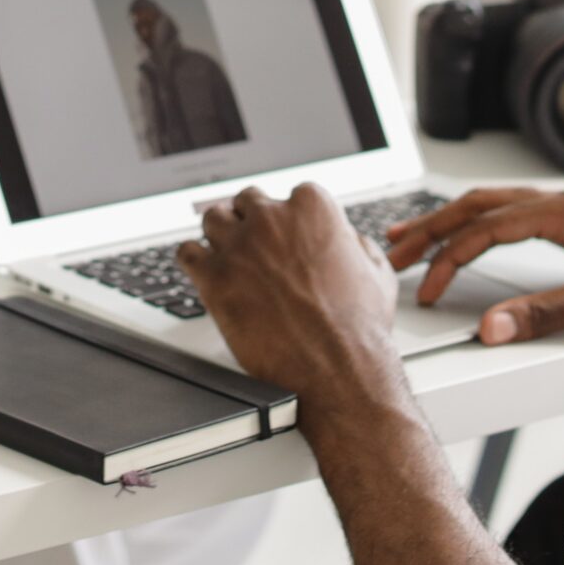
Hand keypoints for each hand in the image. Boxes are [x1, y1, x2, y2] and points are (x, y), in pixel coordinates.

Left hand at [178, 184, 401, 407]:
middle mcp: (271, 218)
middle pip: (246, 202)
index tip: (286, 236)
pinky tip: (204, 272)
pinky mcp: (213, 276)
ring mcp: (239, 245)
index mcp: (312, 207)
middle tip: (255, 248)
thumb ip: (358, 245)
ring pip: (213, 219)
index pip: (289, 194)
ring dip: (220, 236)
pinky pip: (186, 252)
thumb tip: (348, 240)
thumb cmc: (358, 328)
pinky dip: (193, 261)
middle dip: (250, 223)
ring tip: (228, 258)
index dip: (287, 218)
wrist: (337, 369)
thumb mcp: (377, 273)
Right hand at [384, 188, 563, 344]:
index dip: (451, 257)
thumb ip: (545, 314)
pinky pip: (508, 213)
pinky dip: (475, 222)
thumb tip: (491, 327)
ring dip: (449, 219)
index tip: (429, 286)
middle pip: (478, 205)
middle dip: (432, 227)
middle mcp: (561, 202)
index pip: (487, 228)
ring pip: (490, 205)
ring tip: (411, 235)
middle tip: (395, 249)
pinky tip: (465, 234)